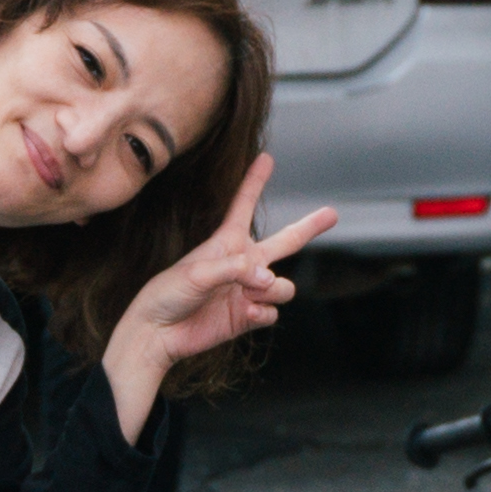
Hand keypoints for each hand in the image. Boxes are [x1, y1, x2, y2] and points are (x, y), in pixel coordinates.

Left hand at [112, 168, 331, 378]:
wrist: (158, 333)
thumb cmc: (168, 294)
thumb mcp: (196, 272)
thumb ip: (235, 269)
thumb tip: (267, 277)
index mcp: (226, 243)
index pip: (244, 205)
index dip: (255, 181)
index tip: (266, 158)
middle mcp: (243, 264)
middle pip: (285, 242)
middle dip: (309, 227)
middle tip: (332, 213)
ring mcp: (248, 291)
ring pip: (283, 286)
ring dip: (272, 289)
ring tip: (249, 293)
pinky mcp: (248, 316)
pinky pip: (272, 312)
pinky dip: (263, 313)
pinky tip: (245, 313)